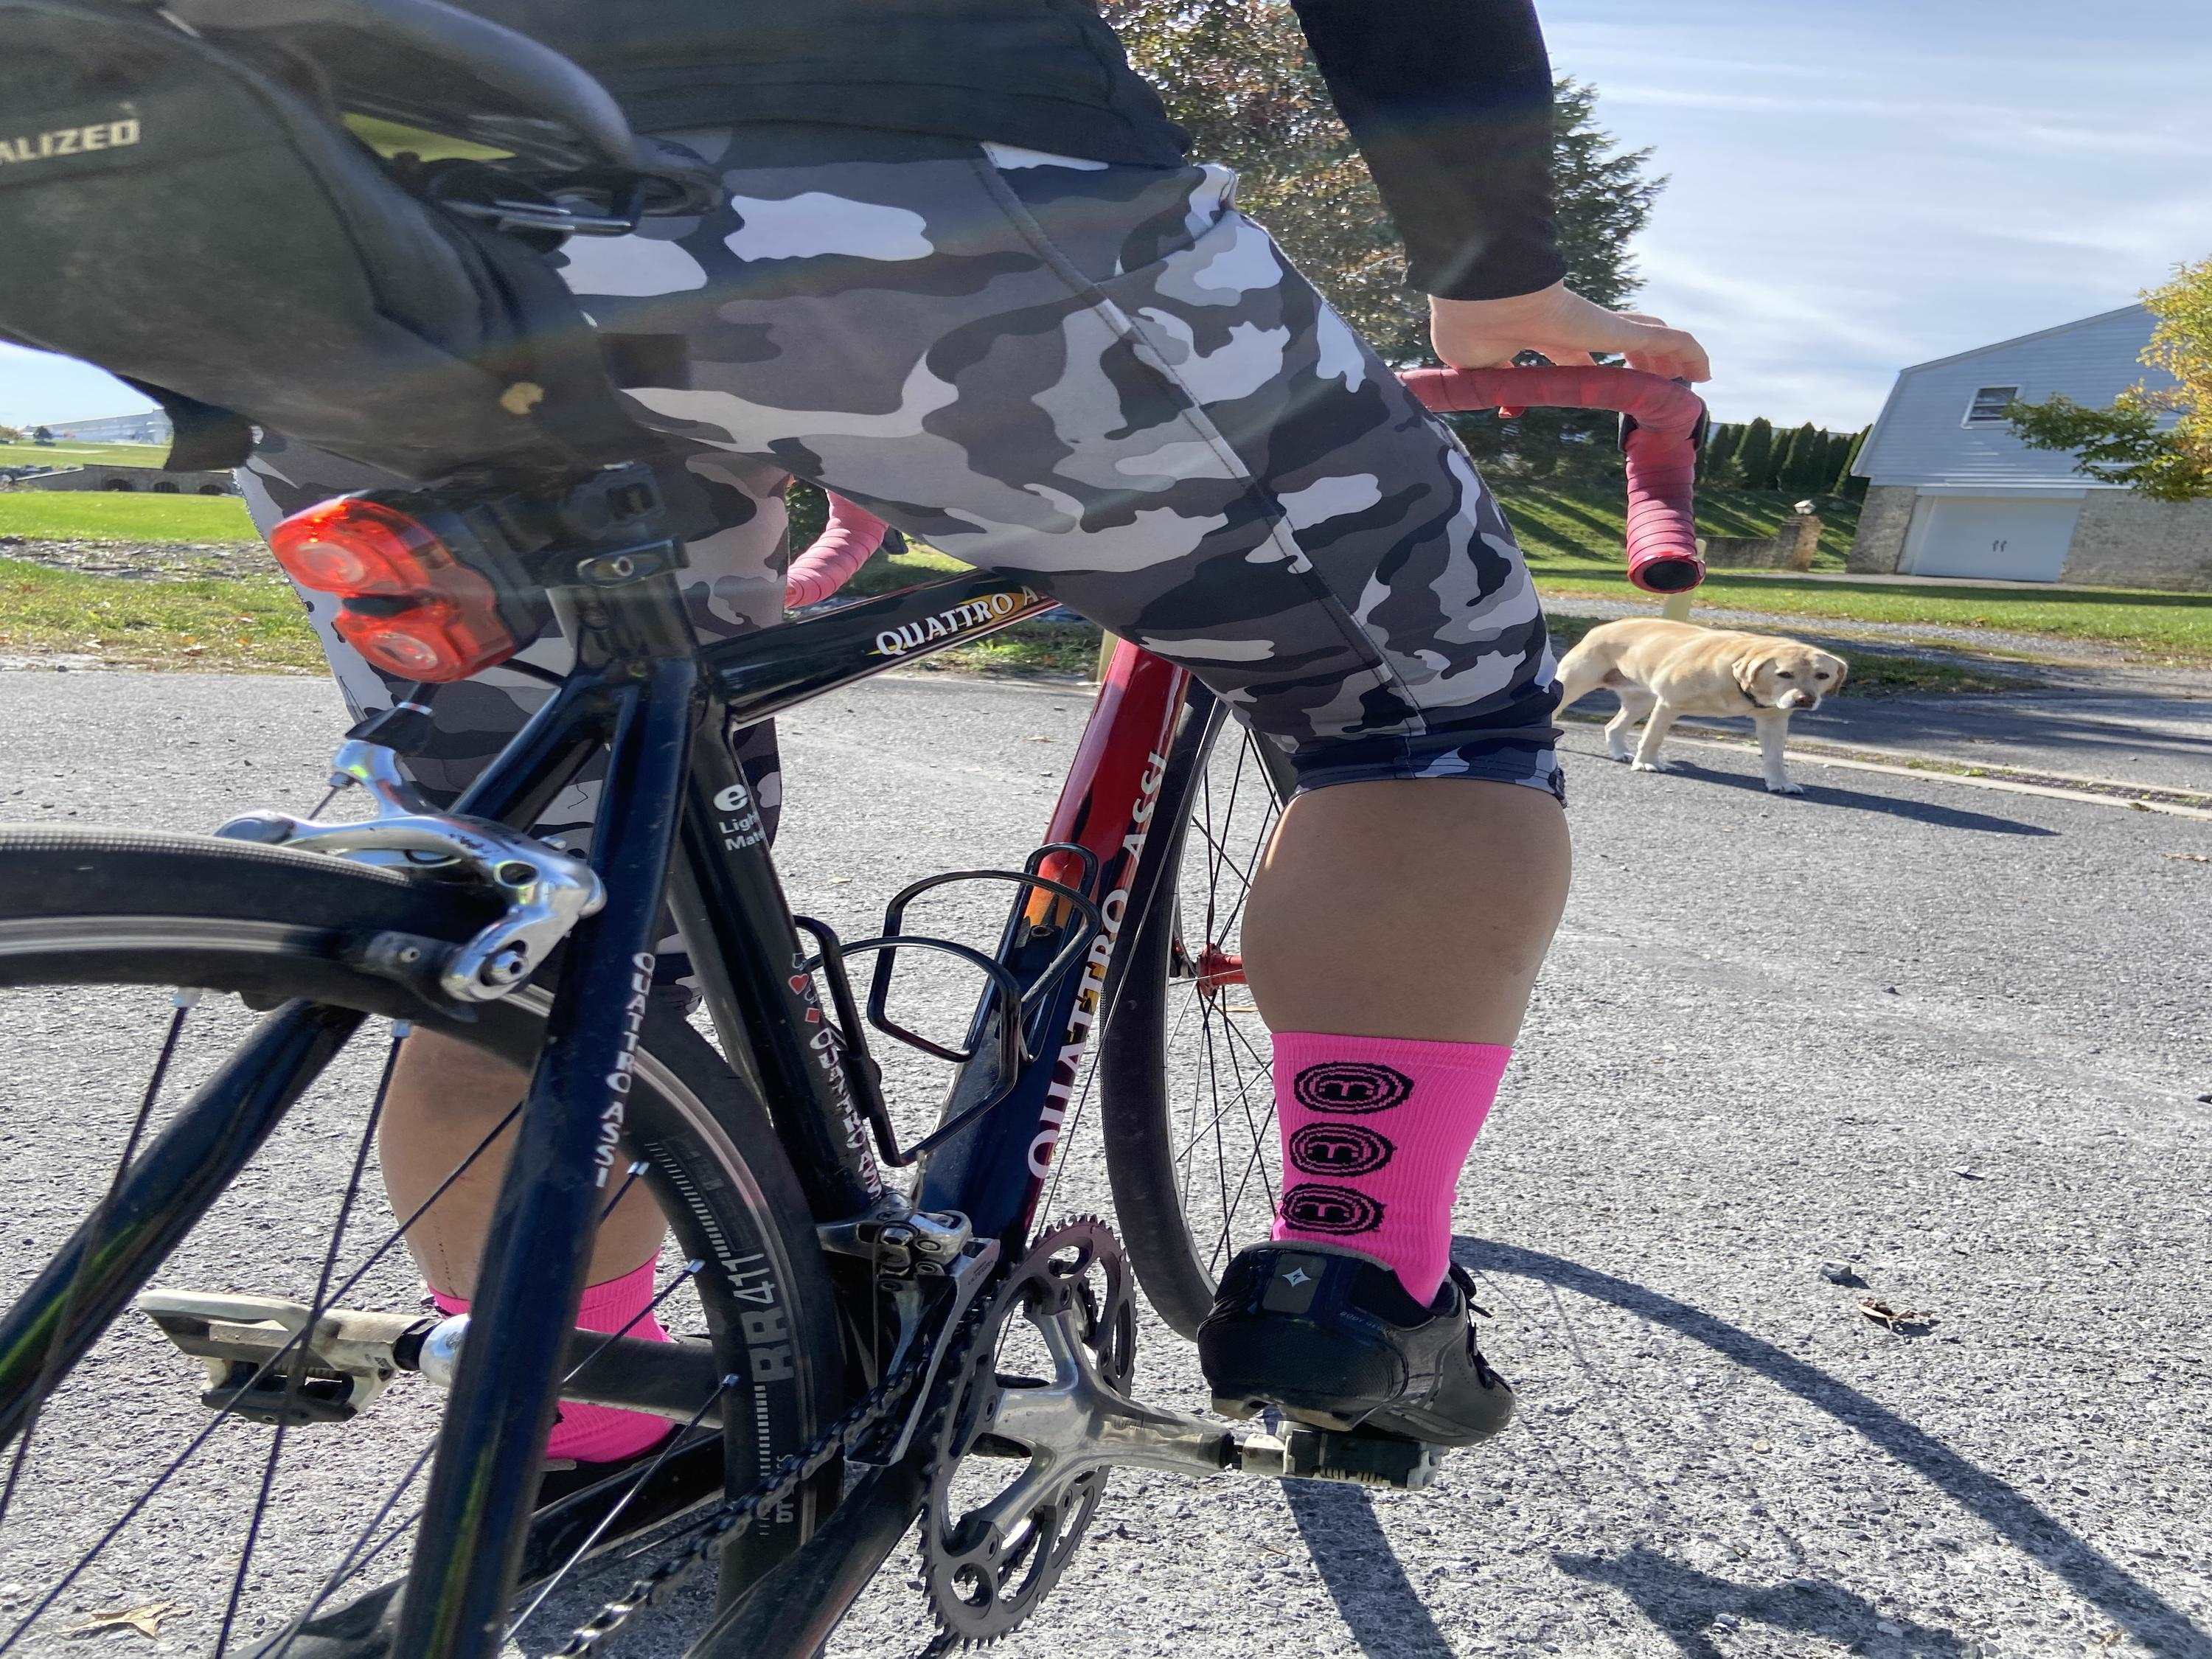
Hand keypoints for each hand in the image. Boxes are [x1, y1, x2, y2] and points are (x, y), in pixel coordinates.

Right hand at [1430, 282, 1710, 381]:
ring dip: (1666, 360)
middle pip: (1616, 344)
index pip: (1570, 355)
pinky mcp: (1619, 327)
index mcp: (1539, 333)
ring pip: (1647, 340)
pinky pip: (1668, 341)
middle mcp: (1574, 325)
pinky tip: (1704, 373)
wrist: (1485, 298)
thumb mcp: (1475, 365)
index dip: (1576, 374)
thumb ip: (1494, 384)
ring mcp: (1598, 324)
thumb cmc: (1470, 325)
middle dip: (1633, 361)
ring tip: (1687, 378)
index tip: (1583, 389)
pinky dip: (1689, 355)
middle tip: (1647, 377)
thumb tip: (1507, 406)